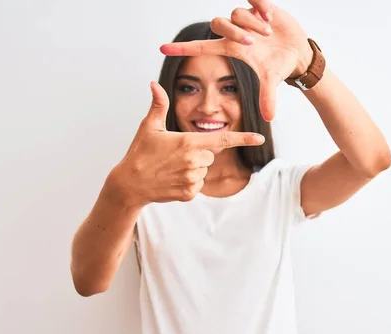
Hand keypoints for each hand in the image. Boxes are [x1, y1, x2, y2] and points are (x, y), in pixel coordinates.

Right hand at [111, 81, 265, 206]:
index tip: (260, 138)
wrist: (130, 184)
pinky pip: (198, 185)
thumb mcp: (149, 127)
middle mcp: (194, 160)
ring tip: (171, 168)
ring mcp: (193, 178)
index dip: (244, 138)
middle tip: (175, 155)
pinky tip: (172, 179)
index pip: (223, 138)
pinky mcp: (190, 193)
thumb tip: (154, 84)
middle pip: (210, 154)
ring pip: (204, 170)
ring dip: (193, 168)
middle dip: (198, 153)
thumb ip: (158, 105)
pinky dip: (188, 183)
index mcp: (189, 142)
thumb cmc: (140, 153)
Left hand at [159, 0, 313, 120]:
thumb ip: (267, 96)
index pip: (202, 47)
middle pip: (219, 25)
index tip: (162, 49)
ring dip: (252, 23)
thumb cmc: (278, 65)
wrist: (297, 51)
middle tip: (252, 42)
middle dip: (235, 32)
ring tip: (268, 32)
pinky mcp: (260, 6)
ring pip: (236, 14)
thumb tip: (269, 118)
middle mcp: (235, 32)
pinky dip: (260, 6)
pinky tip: (270, 17)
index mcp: (232, 49)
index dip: (182, 49)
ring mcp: (246, 19)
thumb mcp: (271, 80)